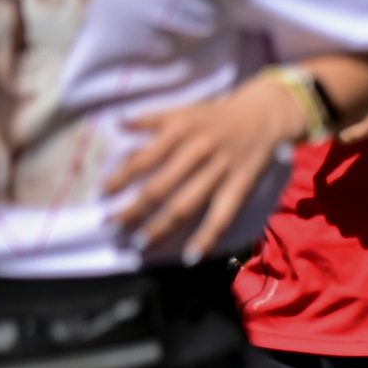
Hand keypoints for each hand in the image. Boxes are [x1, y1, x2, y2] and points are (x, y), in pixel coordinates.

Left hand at [110, 73, 304, 262]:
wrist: (264, 115)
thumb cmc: (215, 116)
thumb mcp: (183, 110)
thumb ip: (150, 119)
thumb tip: (117, 124)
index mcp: (180, 131)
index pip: (143, 158)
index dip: (121, 177)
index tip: (103, 194)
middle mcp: (198, 151)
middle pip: (160, 187)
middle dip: (134, 209)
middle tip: (113, 227)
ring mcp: (220, 171)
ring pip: (186, 204)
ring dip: (162, 226)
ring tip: (141, 243)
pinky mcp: (240, 186)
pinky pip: (222, 216)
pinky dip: (207, 237)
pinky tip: (191, 257)